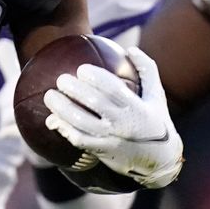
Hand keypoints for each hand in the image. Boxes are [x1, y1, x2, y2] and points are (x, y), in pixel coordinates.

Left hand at [43, 46, 183, 188]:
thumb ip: (147, 69)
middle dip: (74, 90)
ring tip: (49, 96)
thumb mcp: (156, 95)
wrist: (160, 160)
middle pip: (94, 103)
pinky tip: (52, 120)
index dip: (95, 78)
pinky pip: (79, 140)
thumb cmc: (156, 120)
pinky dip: (64, 129)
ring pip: (81, 123)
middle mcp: (123, 123)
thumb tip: (131, 48)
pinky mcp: (102, 152)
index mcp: (136, 107)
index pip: (113, 89)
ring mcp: (111, 139)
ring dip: (62, 109)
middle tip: (60, 80)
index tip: (81, 69)